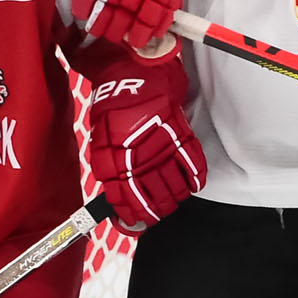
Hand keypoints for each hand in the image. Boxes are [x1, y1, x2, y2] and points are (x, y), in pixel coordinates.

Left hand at [87, 70, 205, 230]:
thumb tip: (121, 202)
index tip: (136, 224)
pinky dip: (195, 178)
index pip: (128, 201)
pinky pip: (193, 164)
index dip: (134, 217)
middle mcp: (139, 157)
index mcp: (115, 161)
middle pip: (155, 198)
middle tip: (159, 213)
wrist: (127, 73)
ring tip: (174, 200)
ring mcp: (162, 146)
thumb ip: (112, 171)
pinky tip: (193, 185)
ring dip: (176, 199)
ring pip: (175, 187)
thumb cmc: (112, 107)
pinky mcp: (179, 133)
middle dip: (158, 211)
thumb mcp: (102, 141)